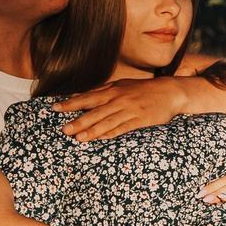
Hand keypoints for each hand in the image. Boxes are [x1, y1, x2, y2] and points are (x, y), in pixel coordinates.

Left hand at [55, 75, 191, 140]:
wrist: (170, 92)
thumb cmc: (143, 90)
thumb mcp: (121, 86)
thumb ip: (101, 91)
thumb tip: (79, 95)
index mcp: (112, 91)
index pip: (87, 97)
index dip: (71, 103)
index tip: (55, 108)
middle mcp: (119, 100)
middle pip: (95, 111)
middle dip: (79, 120)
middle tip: (63, 129)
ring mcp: (130, 110)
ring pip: (108, 121)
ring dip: (92, 130)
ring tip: (78, 138)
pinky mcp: (141, 120)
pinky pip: (124, 128)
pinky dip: (112, 133)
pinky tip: (102, 138)